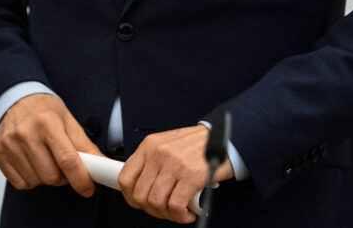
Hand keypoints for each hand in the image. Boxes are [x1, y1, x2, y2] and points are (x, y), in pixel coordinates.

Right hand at [0, 93, 102, 196]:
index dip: (81, 179)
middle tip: (62, 166)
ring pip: (36, 182)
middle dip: (62, 178)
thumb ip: (85, 145)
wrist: (13, 99)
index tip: (88, 188)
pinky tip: (31, 164)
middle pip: (51, 176)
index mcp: (47, 122)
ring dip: (45, 178)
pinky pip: (20, 183)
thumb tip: (102, 166)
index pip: (67, 160)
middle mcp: (26, 133)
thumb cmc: (42, 110)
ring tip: (45, 160)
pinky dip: (30, 180)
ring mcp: (9, 144)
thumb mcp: (67, 120)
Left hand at [118, 125, 234, 223]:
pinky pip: (175, 206)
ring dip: (167, 215)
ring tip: (178, 213)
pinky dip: (181, 216)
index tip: (140, 204)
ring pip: (156, 202)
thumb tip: (145, 189)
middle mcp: (158, 154)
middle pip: (140, 195)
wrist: (227, 137)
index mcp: (149, 145)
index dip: (130, 197)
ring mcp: (173, 165)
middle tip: (164, 211)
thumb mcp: (169, 145)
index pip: (125, 177)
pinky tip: (188, 214)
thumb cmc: (199, 145)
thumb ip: (154, 162)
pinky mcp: (190, 176)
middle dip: (151, 210)